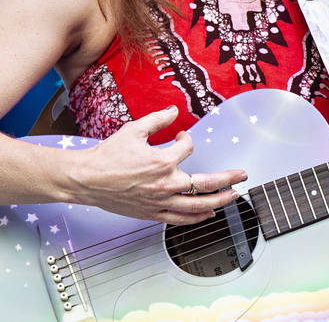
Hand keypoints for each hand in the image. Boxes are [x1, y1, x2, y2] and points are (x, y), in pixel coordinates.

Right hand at [68, 105, 247, 224]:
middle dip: (228, 178)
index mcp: (162, 161)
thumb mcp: (133, 130)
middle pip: (206, 183)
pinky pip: (180, 219)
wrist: (86, 180)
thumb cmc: (108, 156)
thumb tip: (175, 110)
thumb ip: (158, 119)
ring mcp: (159, 201)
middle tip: (242, 175)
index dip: (186, 139)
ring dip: (219, 200)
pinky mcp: (151, 213)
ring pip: (197, 205)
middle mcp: (165, 184)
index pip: (187, 147)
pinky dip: (196, 218)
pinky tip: (208, 214)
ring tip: (233, 196)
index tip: (181, 137)